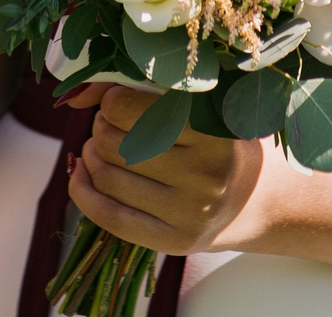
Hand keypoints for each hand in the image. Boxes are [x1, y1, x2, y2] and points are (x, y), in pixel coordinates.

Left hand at [65, 84, 269, 255]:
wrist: (258, 201)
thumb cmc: (215, 141)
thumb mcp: (192, 106)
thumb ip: (133, 89)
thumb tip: (74, 96)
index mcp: (212, 131)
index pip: (125, 107)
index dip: (110, 101)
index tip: (118, 102)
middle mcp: (206, 175)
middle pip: (112, 143)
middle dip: (100, 128)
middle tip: (110, 125)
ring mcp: (192, 213)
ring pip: (106, 177)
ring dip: (90, 156)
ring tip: (100, 147)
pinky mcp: (176, 241)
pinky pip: (110, 217)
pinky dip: (82, 191)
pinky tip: (81, 174)